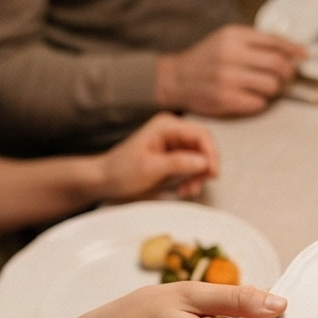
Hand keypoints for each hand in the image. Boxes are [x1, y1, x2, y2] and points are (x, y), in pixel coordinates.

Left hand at [98, 113, 218, 201]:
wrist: (105, 180)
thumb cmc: (121, 172)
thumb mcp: (150, 168)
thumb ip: (178, 163)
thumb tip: (204, 162)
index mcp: (166, 126)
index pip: (201, 135)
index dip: (211, 154)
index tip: (212, 174)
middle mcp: (173, 132)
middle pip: (204, 146)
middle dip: (205, 168)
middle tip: (197, 185)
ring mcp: (174, 144)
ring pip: (201, 158)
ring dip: (198, 177)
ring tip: (186, 191)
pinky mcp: (174, 158)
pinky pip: (193, 167)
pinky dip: (192, 179)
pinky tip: (183, 189)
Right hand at [155, 26, 305, 117]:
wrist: (175, 78)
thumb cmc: (206, 60)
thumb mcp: (226, 40)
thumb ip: (254, 43)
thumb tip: (290, 51)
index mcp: (233, 36)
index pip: (273, 41)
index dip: (293, 49)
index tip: (304, 56)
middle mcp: (231, 54)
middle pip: (278, 65)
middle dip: (287, 74)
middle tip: (285, 78)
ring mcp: (228, 78)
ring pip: (272, 86)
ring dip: (273, 90)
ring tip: (262, 89)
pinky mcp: (226, 99)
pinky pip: (259, 104)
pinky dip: (259, 103)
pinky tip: (249, 99)